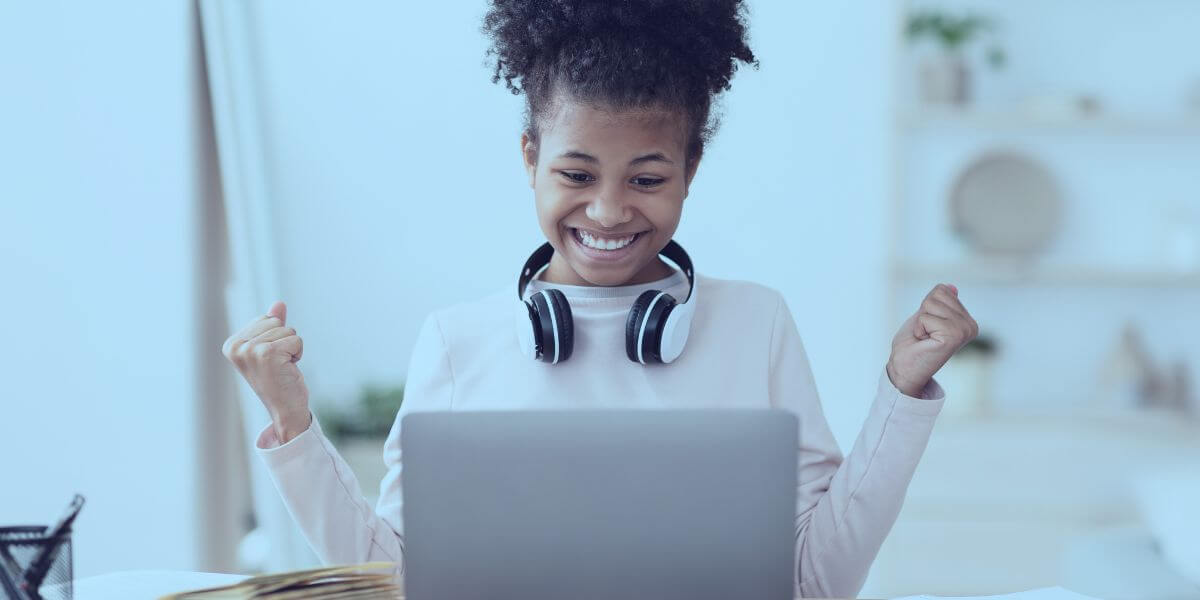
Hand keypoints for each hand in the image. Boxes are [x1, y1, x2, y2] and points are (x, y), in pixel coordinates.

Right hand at [222, 300, 310, 442]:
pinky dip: (298, 353)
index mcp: (231, 344)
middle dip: (284, 341)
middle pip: (276, 321)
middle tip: (278, 365)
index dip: (275, 337)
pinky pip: (295, 339)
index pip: (266, 318)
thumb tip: (279, 303)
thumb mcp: (272, 348)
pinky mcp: (267, 354)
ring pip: (287, 330)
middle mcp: (236, 347)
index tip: (269, 359)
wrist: (285, 409)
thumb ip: (273, 326)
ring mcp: (250, 350)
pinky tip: (288, 370)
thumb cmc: (278, 379)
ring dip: (291, 349)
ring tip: (282, 368)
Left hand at [887, 283, 978, 396]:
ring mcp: (964, 331)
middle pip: (938, 295)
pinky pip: (925, 317)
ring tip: (925, 338)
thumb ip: (939, 303)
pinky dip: (919, 328)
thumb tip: (951, 287)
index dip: (927, 307)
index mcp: (967, 320)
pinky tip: (925, 342)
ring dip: (921, 321)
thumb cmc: (913, 344)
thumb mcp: (926, 316)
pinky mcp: (953, 337)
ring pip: (930, 304)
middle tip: (925, 333)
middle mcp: (970, 326)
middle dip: (924, 313)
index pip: (943, 290)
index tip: (928, 327)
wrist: (905, 369)